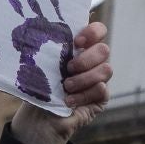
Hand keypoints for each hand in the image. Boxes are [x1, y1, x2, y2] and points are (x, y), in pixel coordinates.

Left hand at [11, 22, 111, 143]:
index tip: (76, 42)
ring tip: (66, 87)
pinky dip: (83, 95)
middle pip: (104, 50)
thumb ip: (54, 46)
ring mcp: (99, 80)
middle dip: (85, 59)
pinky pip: (102, 89)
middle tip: (68, 69)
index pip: (98, 31)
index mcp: (80, 49)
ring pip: (106, 69)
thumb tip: (53, 25)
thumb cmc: (40, 87)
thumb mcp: (44, 64)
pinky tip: (69, 101)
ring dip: (84, 79)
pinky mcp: (101, 98)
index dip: (93, 32)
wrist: (38, 118)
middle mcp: (93, 62)